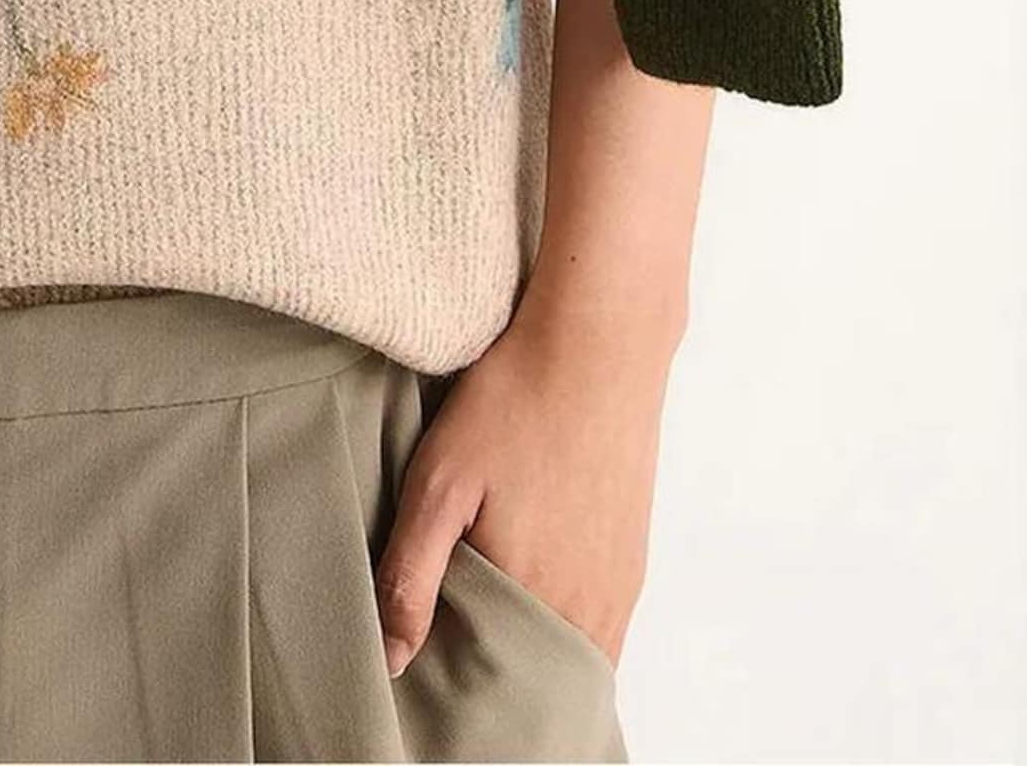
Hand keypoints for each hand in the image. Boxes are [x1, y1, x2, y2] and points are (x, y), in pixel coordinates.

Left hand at [372, 295, 671, 677]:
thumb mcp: (439, 482)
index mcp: (538, 602)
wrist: (598, 343)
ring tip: (484, 599)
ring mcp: (620, 587)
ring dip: (528, 644)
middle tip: (450, 625)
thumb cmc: (512, 404)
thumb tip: (393, 660)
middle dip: (492, 666)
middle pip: (535, 675)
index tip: (425, 647)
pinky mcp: (633, 561)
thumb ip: (411, 576)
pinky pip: (598, 624)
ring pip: (568, 653)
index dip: (453, 671)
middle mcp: (592, 610)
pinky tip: (528, 576)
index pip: (492, 682)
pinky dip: (561, 621)